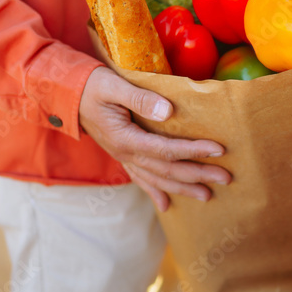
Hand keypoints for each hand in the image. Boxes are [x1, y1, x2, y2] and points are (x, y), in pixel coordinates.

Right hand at [79, 66, 230, 211]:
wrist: (65, 93)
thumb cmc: (90, 85)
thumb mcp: (113, 85)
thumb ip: (140, 98)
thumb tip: (168, 111)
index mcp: (125, 138)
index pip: (167, 150)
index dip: (194, 151)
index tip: (219, 150)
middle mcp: (125, 154)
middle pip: (167, 170)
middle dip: (198, 175)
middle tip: (226, 178)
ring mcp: (123, 158)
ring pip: (157, 180)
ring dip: (183, 188)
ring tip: (207, 196)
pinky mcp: (122, 156)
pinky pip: (141, 179)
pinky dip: (154, 193)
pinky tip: (167, 206)